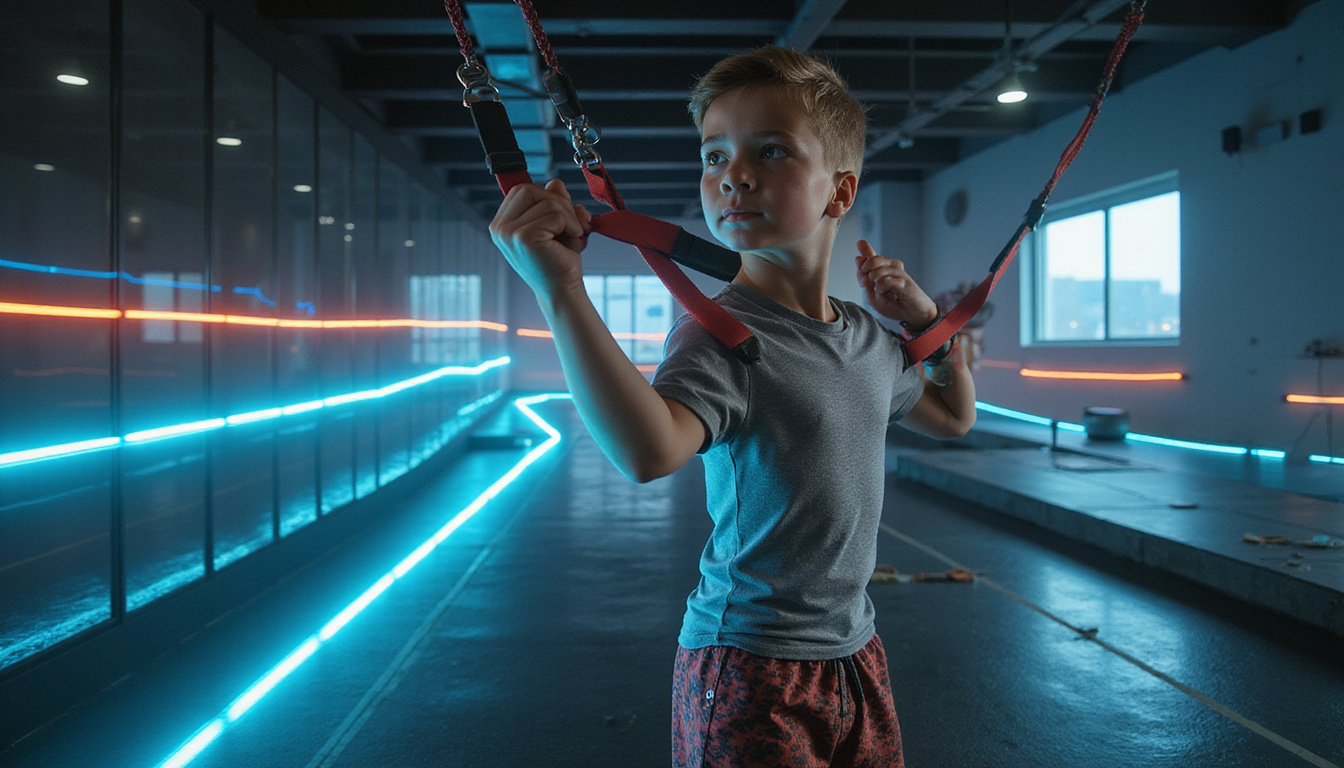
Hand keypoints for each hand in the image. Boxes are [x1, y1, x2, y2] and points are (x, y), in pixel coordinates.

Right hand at [489, 179, 592, 297]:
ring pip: (547, 201)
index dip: (547, 196)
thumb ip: (554, 200)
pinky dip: (572, 225)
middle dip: (559, 203)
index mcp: (502, 223)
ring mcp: (509, 233)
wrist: (563, 290)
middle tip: (574, 223)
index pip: (522, 190)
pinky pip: (556, 214)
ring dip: (570, 216)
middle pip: (531, 189)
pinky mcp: (524, 237)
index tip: (563, 216)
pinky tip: (574, 242)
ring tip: (575, 235)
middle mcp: (499, 228)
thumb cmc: (559, 258)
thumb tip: (555, 182)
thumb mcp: (557, 223)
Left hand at [854, 240, 937, 330]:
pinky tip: (887, 294)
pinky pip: (887, 280)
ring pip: (878, 270)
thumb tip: (858, 257)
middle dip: (865, 275)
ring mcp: (899, 273)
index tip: (864, 284)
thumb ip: (865, 277)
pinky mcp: (905, 281)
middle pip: (872, 260)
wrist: (914, 315)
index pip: (868, 257)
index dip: (861, 269)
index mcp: (884, 268)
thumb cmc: (895, 306)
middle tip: (868, 287)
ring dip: (875, 284)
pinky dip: (883, 288)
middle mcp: (892, 267)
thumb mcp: (873, 295)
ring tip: (881, 292)